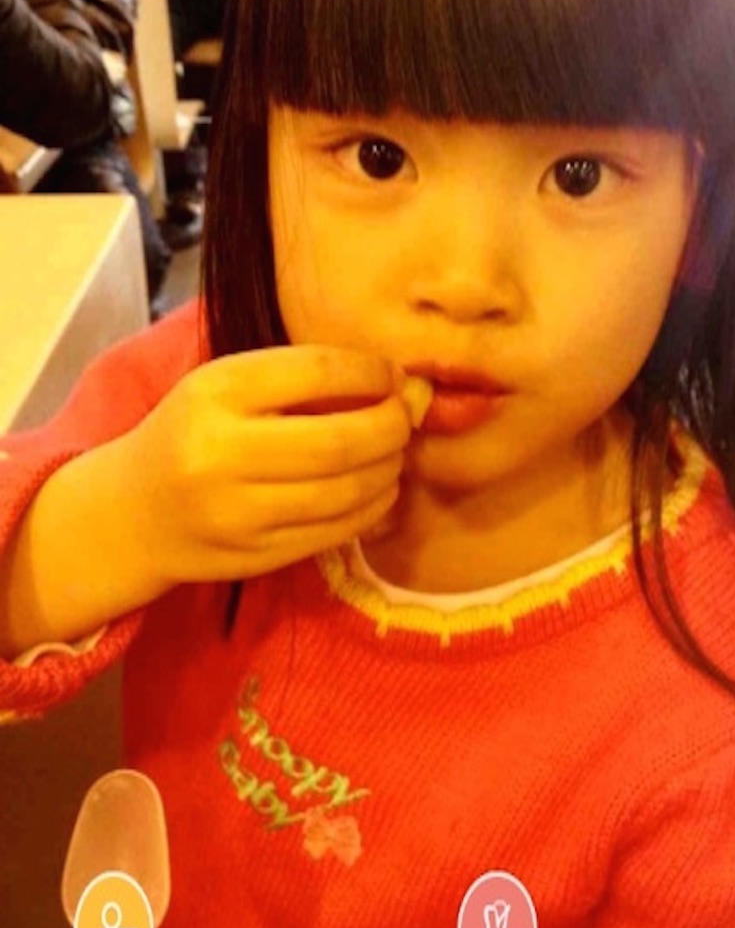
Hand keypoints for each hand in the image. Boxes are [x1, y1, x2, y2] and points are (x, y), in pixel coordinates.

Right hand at [121, 346, 418, 590]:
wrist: (135, 512)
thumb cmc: (193, 433)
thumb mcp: (224, 387)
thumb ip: (298, 378)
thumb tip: (394, 381)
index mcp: (216, 393)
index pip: (317, 372)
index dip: (370, 372)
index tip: (391, 374)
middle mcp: (224, 453)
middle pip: (340, 440)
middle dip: (391, 426)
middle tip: (406, 417)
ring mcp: (239, 512)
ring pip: (345, 491)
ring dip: (388, 468)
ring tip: (396, 452)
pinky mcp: (256, 555)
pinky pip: (335, 530)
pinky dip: (373, 506)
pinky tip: (380, 488)